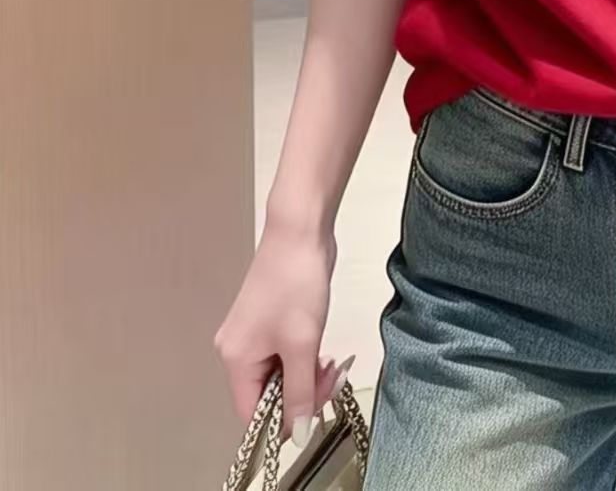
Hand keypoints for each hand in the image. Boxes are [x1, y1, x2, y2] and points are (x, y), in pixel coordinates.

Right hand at [213, 216, 346, 445]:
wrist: (300, 230)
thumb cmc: (297, 286)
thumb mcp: (302, 343)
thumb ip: (300, 392)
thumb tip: (298, 434)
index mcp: (235, 360)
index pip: (252, 414)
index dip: (284, 421)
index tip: (316, 411)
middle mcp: (236, 350)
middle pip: (267, 395)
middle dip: (302, 393)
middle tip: (332, 378)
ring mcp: (252, 334)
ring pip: (279, 374)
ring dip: (307, 375)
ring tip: (330, 362)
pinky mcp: (268, 321)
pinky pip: (284, 354)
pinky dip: (303, 357)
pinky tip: (322, 349)